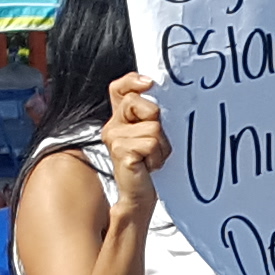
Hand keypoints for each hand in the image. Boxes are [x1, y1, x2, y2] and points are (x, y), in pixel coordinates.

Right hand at [100, 71, 163, 206]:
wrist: (140, 193)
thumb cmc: (149, 163)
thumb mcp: (152, 133)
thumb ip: (152, 114)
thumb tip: (159, 93)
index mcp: (121, 117)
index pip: (119, 88)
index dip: (132, 81)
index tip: (149, 84)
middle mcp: (113, 125)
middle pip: (140, 103)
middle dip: (156, 122)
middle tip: (154, 144)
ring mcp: (114, 137)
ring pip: (152, 126)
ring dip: (161, 146)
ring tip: (152, 158)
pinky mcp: (120, 150)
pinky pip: (151, 143)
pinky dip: (157, 156)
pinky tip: (149, 166)